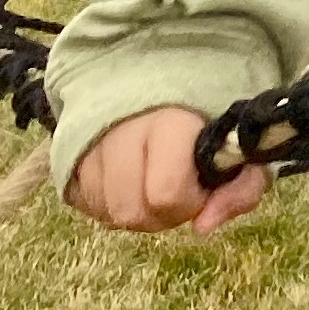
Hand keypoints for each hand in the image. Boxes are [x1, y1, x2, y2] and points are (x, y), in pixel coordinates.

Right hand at [65, 105, 269, 234]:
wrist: (155, 81)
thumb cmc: (205, 122)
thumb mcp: (240, 150)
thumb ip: (242, 189)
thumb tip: (203, 228)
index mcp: (167, 123)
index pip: (167, 193)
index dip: (190, 200)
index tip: (201, 182)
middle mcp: (118, 134)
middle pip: (134, 214)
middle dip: (164, 214)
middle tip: (179, 188)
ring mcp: (85, 150)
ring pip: (111, 217)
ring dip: (140, 213)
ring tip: (155, 184)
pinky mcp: (67, 165)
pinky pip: (91, 211)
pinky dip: (115, 208)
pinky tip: (133, 184)